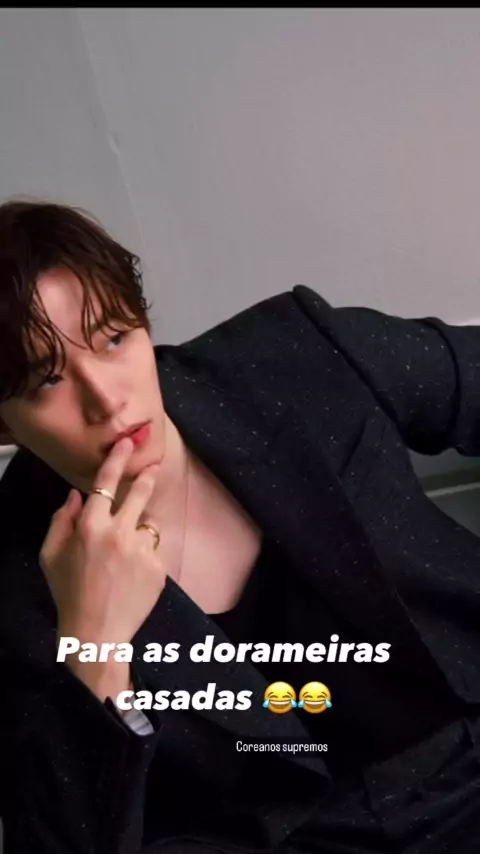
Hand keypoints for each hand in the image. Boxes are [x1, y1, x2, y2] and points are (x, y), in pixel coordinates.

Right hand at [40, 437, 164, 648]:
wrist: (97, 633)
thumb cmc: (68, 592)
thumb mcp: (51, 555)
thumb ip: (62, 520)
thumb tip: (76, 494)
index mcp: (90, 527)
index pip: (106, 484)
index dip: (117, 460)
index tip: (127, 443)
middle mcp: (119, 533)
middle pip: (140, 494)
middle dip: (146, 479)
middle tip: (152, 470)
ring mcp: (142, 550)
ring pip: (147, 527)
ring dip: (139, 534)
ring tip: (125, 559)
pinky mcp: (159, 568)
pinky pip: (154, 552)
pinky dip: (145, 558)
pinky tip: (132, 577)